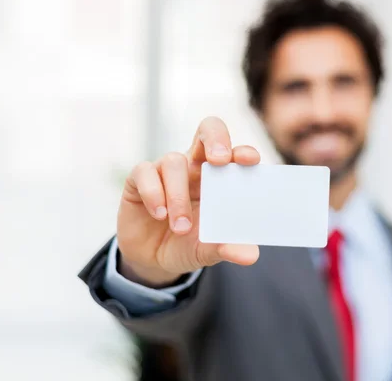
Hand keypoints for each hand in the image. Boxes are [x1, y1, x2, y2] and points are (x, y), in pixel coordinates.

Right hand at [116, 116, 260, 287]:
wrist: (153, 260)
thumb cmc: (189, 244)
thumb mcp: (209, 251)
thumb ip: (227, 248)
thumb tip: (251, 255)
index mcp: (219, 178)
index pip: (234, 153)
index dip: (242, 151)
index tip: (251, 161)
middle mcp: (194, 166)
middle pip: (207, 130)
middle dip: (215, 139)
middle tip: (220, 160)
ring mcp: (167, 170)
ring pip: (174, 161)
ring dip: (178, 195)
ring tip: (181, 227)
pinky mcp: (139, 179)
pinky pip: (145, 172)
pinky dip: (153, 193)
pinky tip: (160, 215)